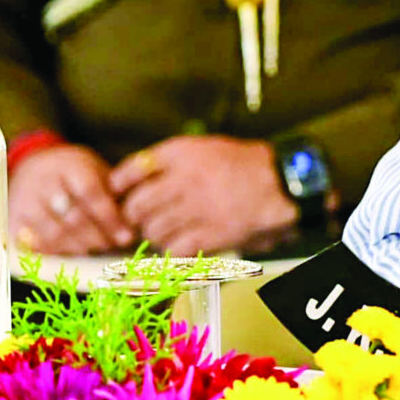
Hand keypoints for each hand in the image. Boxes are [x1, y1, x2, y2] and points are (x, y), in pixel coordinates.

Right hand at [11, 144, 134, 254]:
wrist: (31, 164)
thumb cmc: (71, 171)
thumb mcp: (93, 168)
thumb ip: (111, 190)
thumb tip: (135, 217)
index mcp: (68, 166)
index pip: (90, 193)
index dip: (110, 217)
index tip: (127, 235)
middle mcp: (43, 183)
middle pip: (73, 217)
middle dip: (98, 236)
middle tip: (113, 245)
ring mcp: (24, 202)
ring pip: (54, 234)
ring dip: (79, 247)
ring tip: (96, 249)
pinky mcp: (12, 221)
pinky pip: (35, 244)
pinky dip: (56, 252)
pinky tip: (72, 253)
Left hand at [107, 136, 297, 255]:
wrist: (281, 180)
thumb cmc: (240, 164)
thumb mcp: (203, 148)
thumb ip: (169, 162)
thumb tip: (133, 184)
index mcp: (181, 153)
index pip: (130, 171)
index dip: (119, 188)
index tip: (118, 196)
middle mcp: (185, 179)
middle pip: (136, 207)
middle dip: (134, 218)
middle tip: (142, 221)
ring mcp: (198, 207)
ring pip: (153, 231)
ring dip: (155, 236)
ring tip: (166, 233)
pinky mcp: (212, 232)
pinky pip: (175, 249)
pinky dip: (173, 251)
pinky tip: (181, 244)